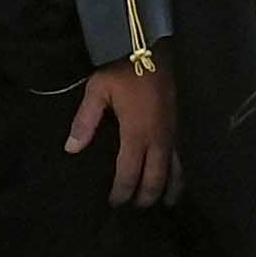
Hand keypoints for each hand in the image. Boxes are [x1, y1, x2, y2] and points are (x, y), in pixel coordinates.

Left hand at [66, 62, 178, 207]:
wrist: (151, 48)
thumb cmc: (121, 69)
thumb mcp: (97, 91)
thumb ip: (84, 121)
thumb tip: (71, 149)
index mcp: (136, 133)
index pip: (129, 172)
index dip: (122, 191)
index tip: (115, 203)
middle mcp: (158, 138)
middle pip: (155, 177)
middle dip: (146, 195)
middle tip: (137, 208)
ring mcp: (173, 132)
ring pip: (176, 170)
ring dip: (169, 188)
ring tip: (165, 204)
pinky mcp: (181, 124)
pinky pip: (184, 156)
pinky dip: (182, 172)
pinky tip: (180, 178)